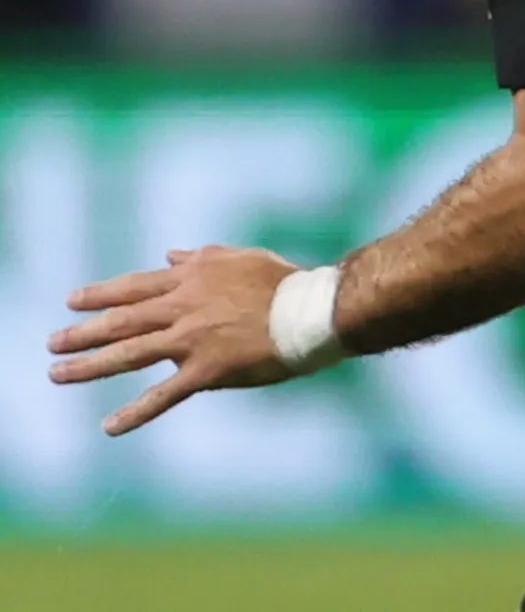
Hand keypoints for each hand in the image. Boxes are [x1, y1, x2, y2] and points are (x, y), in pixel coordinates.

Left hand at [49, 245, 303, 435]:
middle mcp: (184, 307)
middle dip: (82, 332)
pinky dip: (134, 412)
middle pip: (122, 321)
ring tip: (58, 374)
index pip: (135, 287)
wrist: (314, 311)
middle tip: (53, 342)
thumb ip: (202, 257)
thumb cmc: (283, 282)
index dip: (101, 295)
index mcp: (192, 278)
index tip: (73, 301)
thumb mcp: (241, 258)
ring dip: (88, 366)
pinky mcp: (206, 371)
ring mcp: (192, 340)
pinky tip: (109, 426)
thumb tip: (170, 255)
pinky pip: (163, 396)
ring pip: (129, 354)